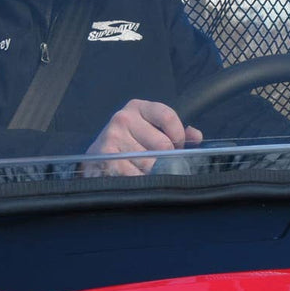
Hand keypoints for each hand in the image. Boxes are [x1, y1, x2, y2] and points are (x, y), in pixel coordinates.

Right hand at [82, 99, 202, 176]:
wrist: (94, 161)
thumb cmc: (128, 146)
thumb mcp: (150, 132)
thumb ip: (176, 133)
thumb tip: (195, 136)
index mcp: (138, 108)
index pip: (168, 117)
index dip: (178, 136)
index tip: (177, 147)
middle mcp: (123, 118)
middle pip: (163, 145)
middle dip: (166, 160)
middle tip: (160, 166)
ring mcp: (112, 137)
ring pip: (150, 164)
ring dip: (153, 175)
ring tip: (146, 174)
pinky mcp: (104, 157)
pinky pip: (134, 175)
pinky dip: (140, 182)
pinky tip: (136, 181)